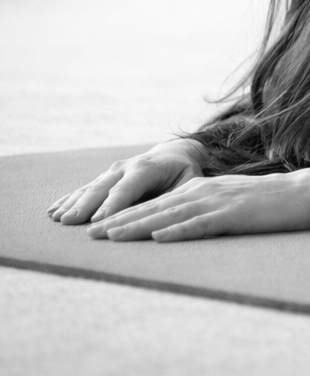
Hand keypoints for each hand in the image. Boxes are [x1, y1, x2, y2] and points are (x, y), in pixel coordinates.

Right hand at [47, 139, 207, 224]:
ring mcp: (113, 171)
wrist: (175, 153)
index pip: (127, 188)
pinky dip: (70, 199)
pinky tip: (54, 210)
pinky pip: (85, 189)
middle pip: (103, 188)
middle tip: (72, 222)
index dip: (113, 204)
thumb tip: (173, 215)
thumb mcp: (189, 182)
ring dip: (74, 203)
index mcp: (147, 168)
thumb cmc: (184, 172)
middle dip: (87, 206)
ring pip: (90, 188)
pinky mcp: (105, 178)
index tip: (99, 220)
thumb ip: (179, 196)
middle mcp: (126, 167)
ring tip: (58, 218)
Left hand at [85, 165, 309, 240]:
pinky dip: (178, 231)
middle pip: (154, 208)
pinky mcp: (234, 215)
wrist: (302, 193)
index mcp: (199, 188)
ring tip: (113, 237)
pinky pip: (201, 224)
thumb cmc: (266, 203)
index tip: (99, 228)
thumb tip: (174, 224)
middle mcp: (202, 191)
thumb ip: (201, 209)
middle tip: (92, 235)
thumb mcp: (227, 202)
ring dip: (139, 226)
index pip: (155, 203)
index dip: (125, 215)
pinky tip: (159, 238)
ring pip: (170, 215)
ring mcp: (217, 202)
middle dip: (121, 221)